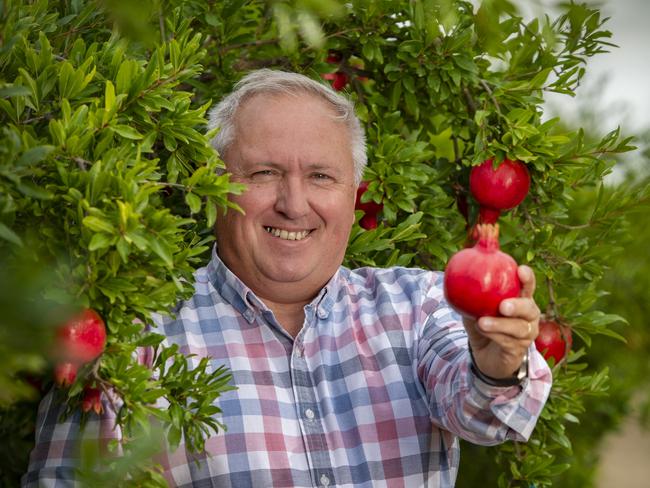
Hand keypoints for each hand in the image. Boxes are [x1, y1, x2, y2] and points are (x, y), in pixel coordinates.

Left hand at [462, 265, 539, 379]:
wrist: (487, 355)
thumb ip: (471, 295)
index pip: (527, 287)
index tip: (520, 270)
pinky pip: (508, 341)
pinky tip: (481, 330)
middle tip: (503, 306)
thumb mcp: (475, 309)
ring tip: (482, 322)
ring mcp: (526, 334)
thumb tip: (455, 279)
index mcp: (521, 300)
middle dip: (518, 306)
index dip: (527, 278)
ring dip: (499, 324)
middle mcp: (529, 316)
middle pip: (529, 308)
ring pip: (518, 327)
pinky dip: (493, 335)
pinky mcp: (519, 349)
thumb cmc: (483, 325)